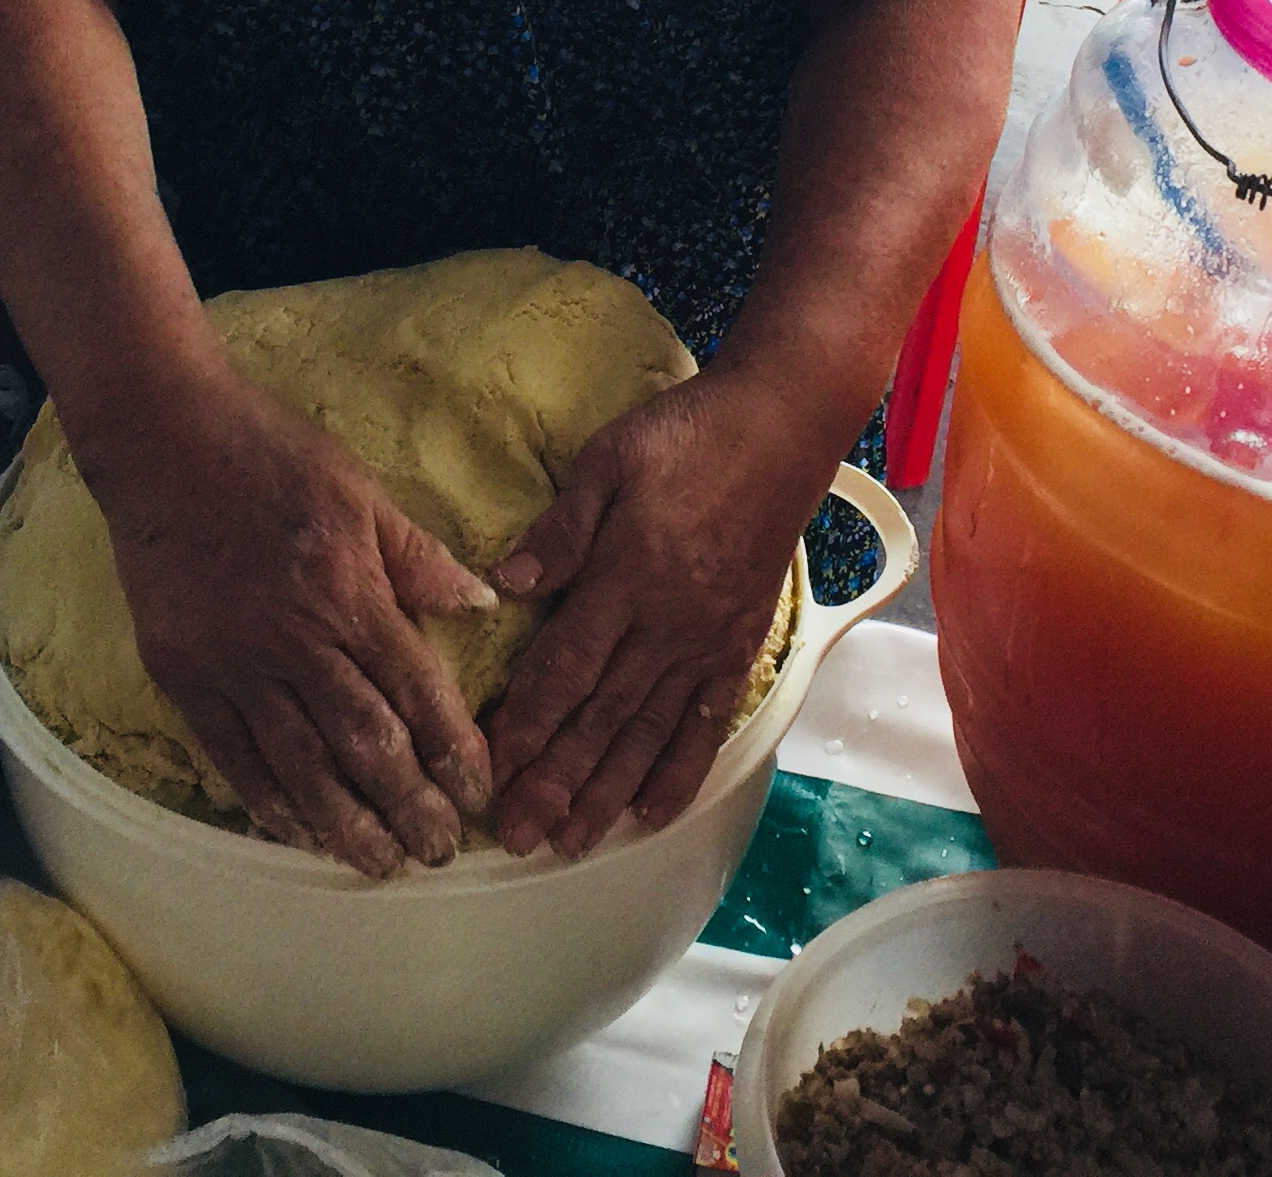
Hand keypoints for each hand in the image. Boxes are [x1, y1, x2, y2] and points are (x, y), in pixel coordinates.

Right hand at [90, 372, 497, 874]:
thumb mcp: (361, 491)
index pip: (415, 690)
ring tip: (377, 862)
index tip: (479, 794)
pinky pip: (230, 754)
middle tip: (437, 852)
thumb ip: (421, 558)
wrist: (160, 438)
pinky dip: (265, 799)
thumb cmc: (269, 453)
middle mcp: (293, 639)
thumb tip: (484, 603)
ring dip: (342, 823)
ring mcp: (231, 663)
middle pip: (362, 744)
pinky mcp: (181, 672)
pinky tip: (295, 832)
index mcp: (348, 592)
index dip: (453, 751)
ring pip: (298, 764)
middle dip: (407, 806)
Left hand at [483, 372, 825, 856]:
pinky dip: (681, 772)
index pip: (564, 667)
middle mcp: (666, 624)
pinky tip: (654, 811)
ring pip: (650, 733)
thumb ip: (561, 529)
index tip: (489, 766)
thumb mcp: (609, 460)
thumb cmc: (685, 436)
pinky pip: (707, 722)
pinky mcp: (738, 646)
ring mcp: (706, 641)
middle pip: (601, 717)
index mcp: (625, 577)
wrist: (781, 429)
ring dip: (608, 792)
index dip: (525, 722)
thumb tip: (505, 583)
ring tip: (573, 841)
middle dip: (555, 780)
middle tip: (517, 833)